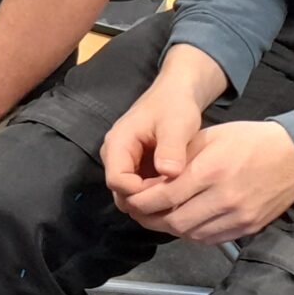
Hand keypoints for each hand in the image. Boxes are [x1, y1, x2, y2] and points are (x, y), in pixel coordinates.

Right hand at [101, 51, 225, 207]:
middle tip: (176, 198)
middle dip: (146, 201)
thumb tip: (168, 173)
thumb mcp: (176, 124)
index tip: (169, 189)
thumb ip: (171, 148)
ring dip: (152, 200)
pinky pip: (140, 189)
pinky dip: (156, 195)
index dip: (141, 192)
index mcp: (117, 144)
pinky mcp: (136, 167)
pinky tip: (177, 192)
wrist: (176, 93)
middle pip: (120, 192)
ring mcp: (125, 163)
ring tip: (178, 196)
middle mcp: (115, 156)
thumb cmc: (174, 105)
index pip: (117, 181)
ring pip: (130, 194)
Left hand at [119, 121, 293, 244]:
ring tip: (157, 217)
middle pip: (175, 221)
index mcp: (209, 171)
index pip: (164, 196)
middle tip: (137, 212)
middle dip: (150, 219)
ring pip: (192, 234)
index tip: (129, 200)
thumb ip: (179, 159)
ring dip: (170, 229)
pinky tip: (183, 223)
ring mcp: (239, 216)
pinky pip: (212, 239)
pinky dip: (192, 234)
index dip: (141, 202)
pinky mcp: (250, 227)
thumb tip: (152, 178)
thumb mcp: (208, 138)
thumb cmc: (248, 141)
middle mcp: (223, 198)